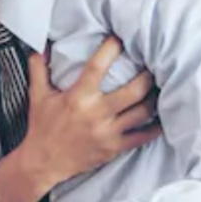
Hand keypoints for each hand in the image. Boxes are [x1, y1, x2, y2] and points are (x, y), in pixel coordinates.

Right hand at [0, 35, 160, 201]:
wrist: (42, 162)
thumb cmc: (41, 127)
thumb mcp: (37, 96)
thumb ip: (38, 69)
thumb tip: (39, 46)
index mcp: (78, 97)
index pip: (97, 67)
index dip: (111, 49)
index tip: (119, 38)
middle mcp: (96, 113)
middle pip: (134, 90)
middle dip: (147, 76)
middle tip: (153, 66)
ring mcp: (107, 132)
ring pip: (143, 112)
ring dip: (155, 98)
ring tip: (160, 87)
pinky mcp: (113, 147)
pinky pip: (142, 136)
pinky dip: (155, 127)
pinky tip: (163, 118)